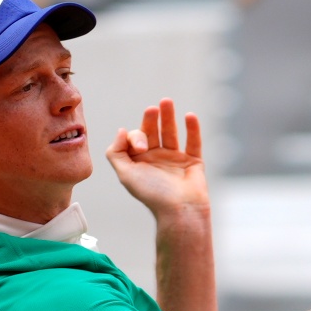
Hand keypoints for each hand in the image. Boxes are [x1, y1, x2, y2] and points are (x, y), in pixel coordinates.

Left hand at [105, 98, 208, 219]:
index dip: (136, 137)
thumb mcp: (125, 174)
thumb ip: (116, 152)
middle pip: (152, 132)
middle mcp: (156, 159)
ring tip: (166, 101)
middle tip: (152, 109)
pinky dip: (192, 129)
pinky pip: (193, 142)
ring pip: (171, 133)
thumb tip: (121, 130)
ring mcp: (175, 159)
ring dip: (169, 117)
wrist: (179, 210)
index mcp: (139, 162)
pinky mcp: (193, 162)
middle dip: (151, 119)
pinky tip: (189, 116)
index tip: (141, 147)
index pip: (135, 138)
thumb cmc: (152, 194)